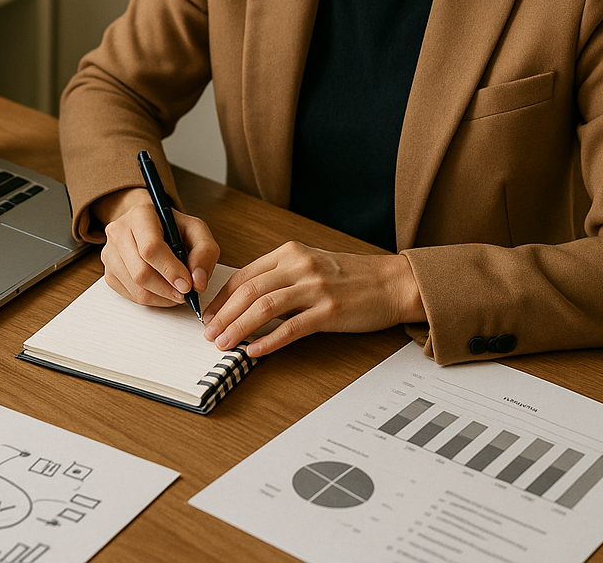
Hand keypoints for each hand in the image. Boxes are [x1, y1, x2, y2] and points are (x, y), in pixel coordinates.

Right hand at [93, 187, 220, 307]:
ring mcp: (110, 253)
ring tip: (177, 293)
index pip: (150, 248)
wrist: (150, 226)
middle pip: (141, 272)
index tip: (187, 284)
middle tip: (185, 293)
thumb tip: (198, 281)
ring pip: (135, 287)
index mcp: (140, 214)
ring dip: (161, 297)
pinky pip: (130, 296)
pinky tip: (163, 291)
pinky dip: (152, 300)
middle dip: (167, 289)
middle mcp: (119, 231)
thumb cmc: (173, 227)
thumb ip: (204, 252)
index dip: (170, 270)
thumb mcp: (196, 230)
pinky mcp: (109, 273)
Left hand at [201, 241, 425, 356]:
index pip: (245, 274)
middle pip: (249, 291)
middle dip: (224, 315)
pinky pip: (292, 328)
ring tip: (223, 344)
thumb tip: (245, 300)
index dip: (221, 297)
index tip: (208, 315)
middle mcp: (300, 266)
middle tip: (209, 334)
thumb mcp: (312, 264)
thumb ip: (281, 275)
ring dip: (239, 328)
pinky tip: (254, 351)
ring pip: (264, 308)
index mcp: (291, 252)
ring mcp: (316, 288)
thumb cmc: (352, 277)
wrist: (394, 282)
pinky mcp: (330, 312)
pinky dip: (269, 341)